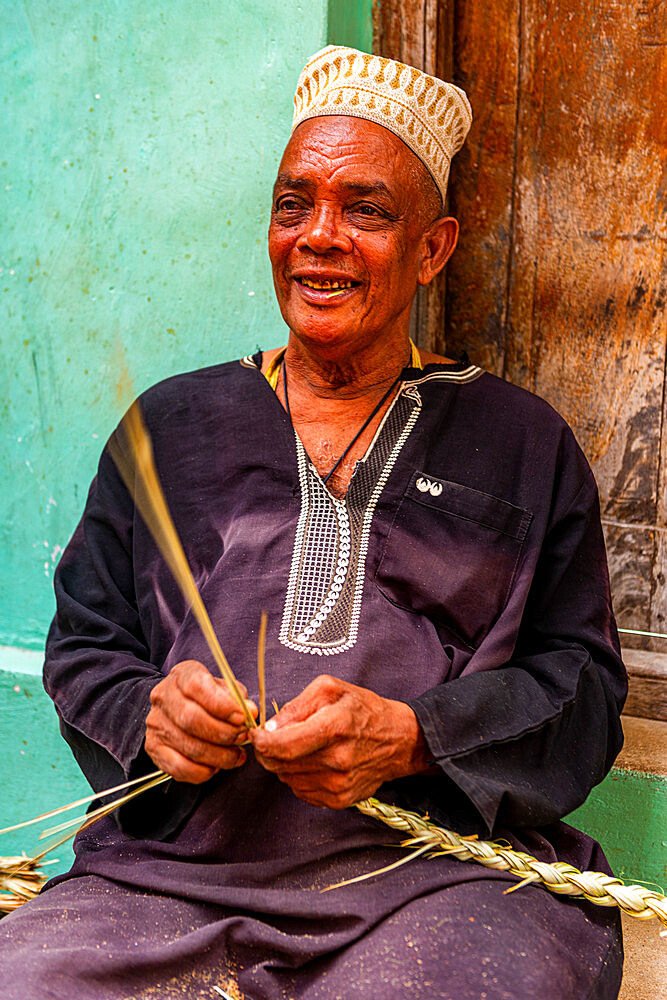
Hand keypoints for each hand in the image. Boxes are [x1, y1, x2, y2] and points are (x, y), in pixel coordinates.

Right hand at [145, 660, 257, 782]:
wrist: (177, 709)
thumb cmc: (206, 697)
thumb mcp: (224, 689)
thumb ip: (237, 699)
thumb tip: (251, 711)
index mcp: (182, 675)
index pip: (197, 687)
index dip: (222, 705)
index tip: (241, 718)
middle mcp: (163, 697)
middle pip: (192, 719)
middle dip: (223, 733)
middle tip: (242, 738)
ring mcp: (156, 723)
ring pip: (189, 746)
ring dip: (219, 756)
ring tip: (236, 755)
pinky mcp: (154, 748)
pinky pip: (179, 767)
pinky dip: (202, 772)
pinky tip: (216, 767)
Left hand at [250, 674, 428, 808]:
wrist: (400, 741)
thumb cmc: (364, 710)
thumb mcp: (330, 689)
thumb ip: (296, 706)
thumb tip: (271, 728)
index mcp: (334, 727)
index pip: (281, 746)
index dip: (261, 741)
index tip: (258, 734)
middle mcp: (336, 760)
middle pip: (279, 765)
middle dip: (269, 751)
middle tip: (276, 738)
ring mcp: (338, 784)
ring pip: (286, 778)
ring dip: (285, 763)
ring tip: (303, 747)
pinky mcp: (339, 800)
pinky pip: (300, 791)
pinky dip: (299, 776)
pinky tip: (315, 762)